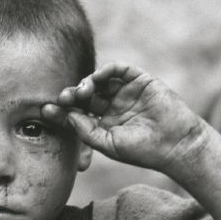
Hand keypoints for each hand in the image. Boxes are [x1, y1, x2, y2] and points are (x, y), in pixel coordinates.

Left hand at [42, 62, 205, 175]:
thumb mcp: (108, 144)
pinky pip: (119, 69)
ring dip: (86, 83)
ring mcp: (125, 92)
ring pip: (99, 81)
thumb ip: (87, 131)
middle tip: (63, 97)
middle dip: (71, 95)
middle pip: (84, 95)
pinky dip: (106, 70)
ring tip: (82, 92)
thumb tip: (67, 115)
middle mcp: (112, 106)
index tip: (45, 110)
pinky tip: (97, 78)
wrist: (175, 144)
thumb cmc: (143, 150)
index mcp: (102, 123)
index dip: (61, 111)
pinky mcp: (139, 81)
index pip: (76, 113)